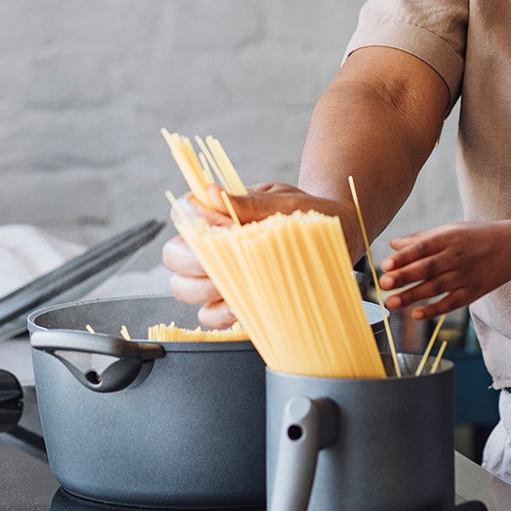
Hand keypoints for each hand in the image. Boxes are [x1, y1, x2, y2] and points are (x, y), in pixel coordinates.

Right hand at [160, 183, 353, 328]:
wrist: (337, 233)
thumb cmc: (307, 213)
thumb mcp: (284, 202)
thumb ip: (250, 202)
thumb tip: (214, 194)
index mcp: (216, 213)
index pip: (181, 215)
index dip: (194, 222)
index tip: (224, 225)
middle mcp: (209, 245)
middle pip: (174, 256)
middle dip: (194, 262)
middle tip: (224, 262)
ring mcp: (217, 275)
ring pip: (183, 288)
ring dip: (205, 289)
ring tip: (235, 284)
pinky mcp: (231, 301)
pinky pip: (208, 316)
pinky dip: (219, 315)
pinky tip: (239, 308)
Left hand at [378, 221, 510, 318]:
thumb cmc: (476, 236)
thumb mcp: (451, 230)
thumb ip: (421, 239)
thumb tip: (393, 245)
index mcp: (449, 238)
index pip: (423, 248)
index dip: (404, 257)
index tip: (386, 264)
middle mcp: (457, 257)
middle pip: (427, 268)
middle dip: (404, 276)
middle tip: (383, 283)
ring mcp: (465, 276)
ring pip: (436, 288)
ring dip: (412, 296)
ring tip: (391, 303)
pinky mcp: (473, 292)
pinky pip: (451, 303)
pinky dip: (434, 310)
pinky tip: (416, 315)